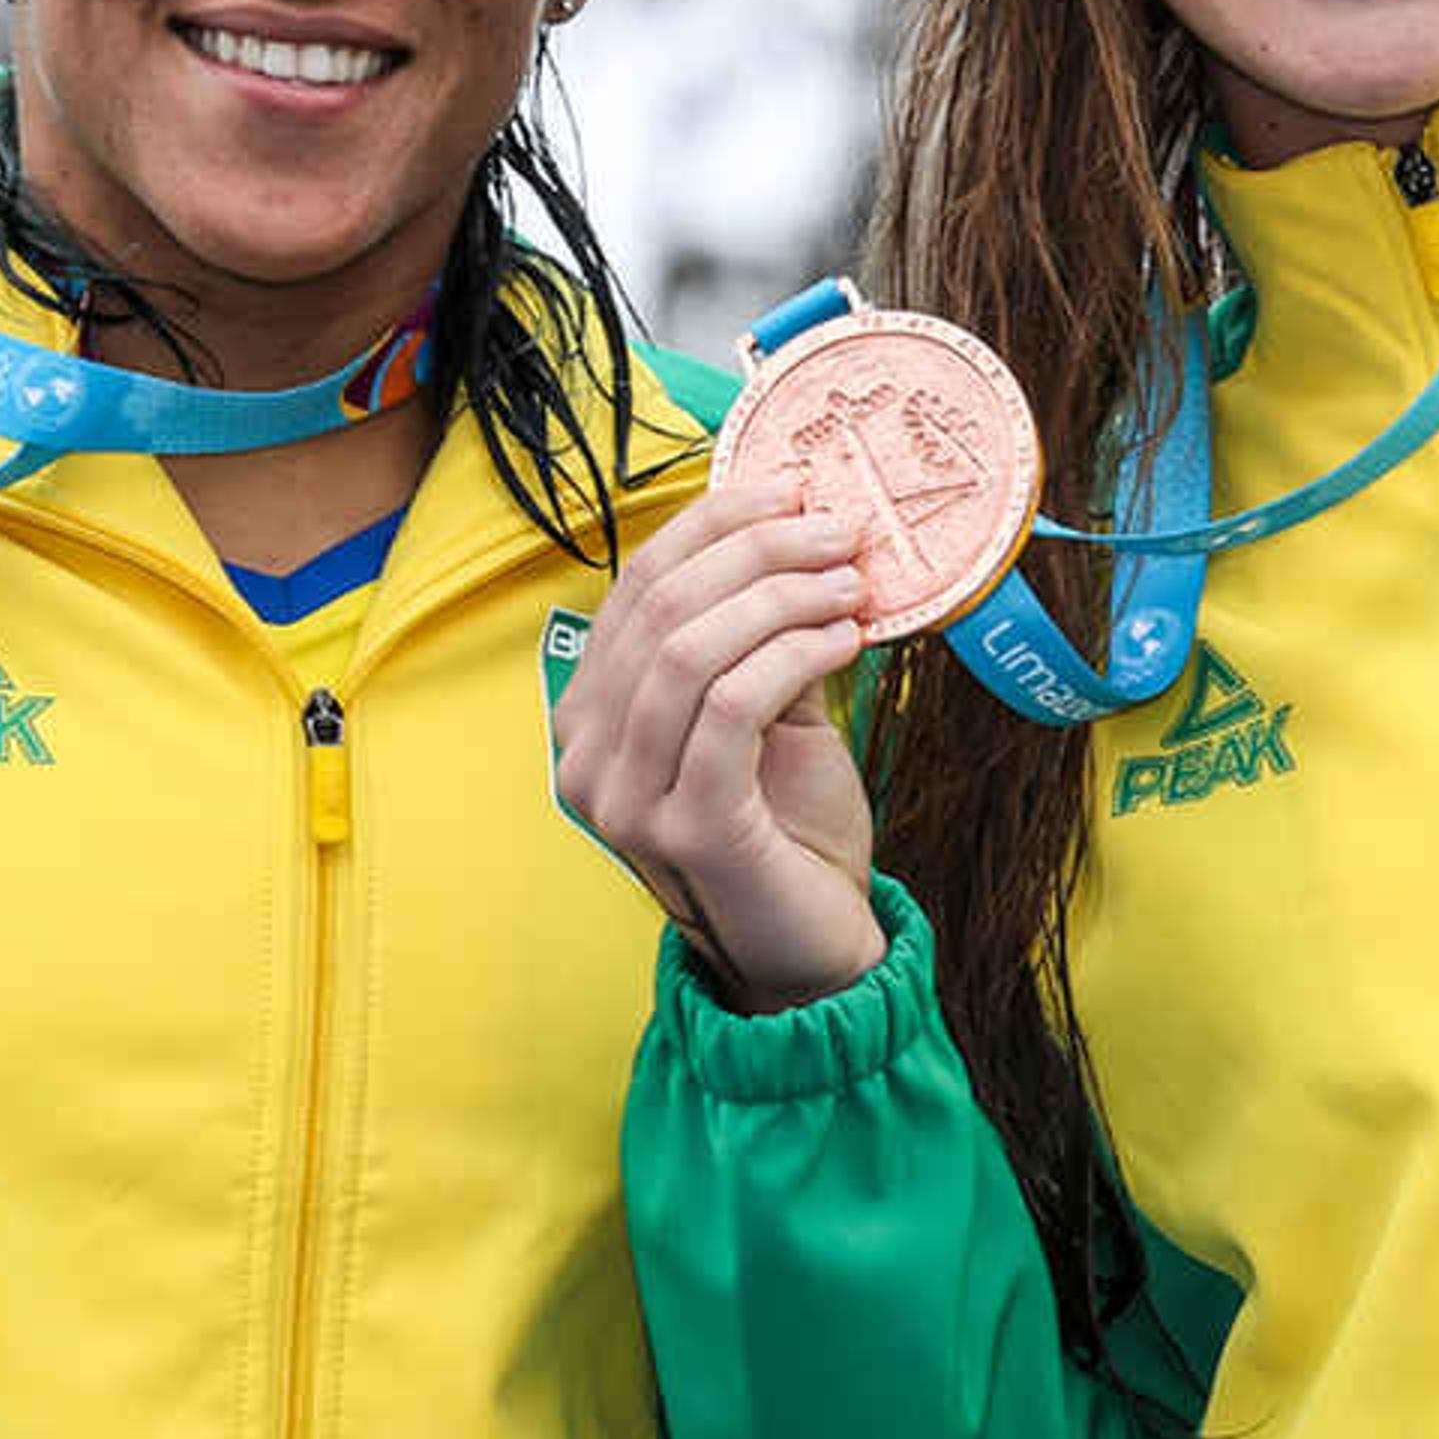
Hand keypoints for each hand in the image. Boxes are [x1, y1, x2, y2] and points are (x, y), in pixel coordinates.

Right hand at [553, 484, 886, 1010]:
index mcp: (592, 714)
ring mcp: (624, 796)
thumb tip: (801, 527)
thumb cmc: (790, 829)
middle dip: (758, 548)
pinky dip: (793, 653)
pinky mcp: (681, 827)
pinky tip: (846, 640)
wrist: (813, 951)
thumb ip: (759, 636)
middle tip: (841, 530)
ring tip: (852, 583)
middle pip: (661, 607)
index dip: (715, 523)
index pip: (638, 586)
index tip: (794, 487)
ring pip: (690, 648)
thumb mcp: (770, 714)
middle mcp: (586, 754)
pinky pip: (731, 706)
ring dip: (783, 596)